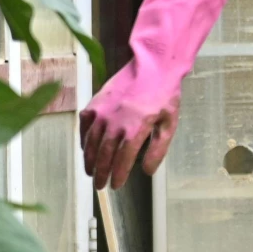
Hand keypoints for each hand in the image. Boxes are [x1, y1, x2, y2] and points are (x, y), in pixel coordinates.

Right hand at [80, 0, 231, 188]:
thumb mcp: (169, 124)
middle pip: (104, 155)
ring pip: (91, 142)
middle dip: (101, 173)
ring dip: (90, 160)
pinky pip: (85, 126)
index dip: (117, 175)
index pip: (122, 160)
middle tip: (100, 186)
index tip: (115, 186)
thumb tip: (146, 172)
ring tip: (91, 172)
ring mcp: (102, 112)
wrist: (153, 65)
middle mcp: (115, 122)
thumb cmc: (165, 95)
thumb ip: (158, 149)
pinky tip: (86, 149)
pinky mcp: (95, 103)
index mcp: (135, 129)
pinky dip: (84, 140)